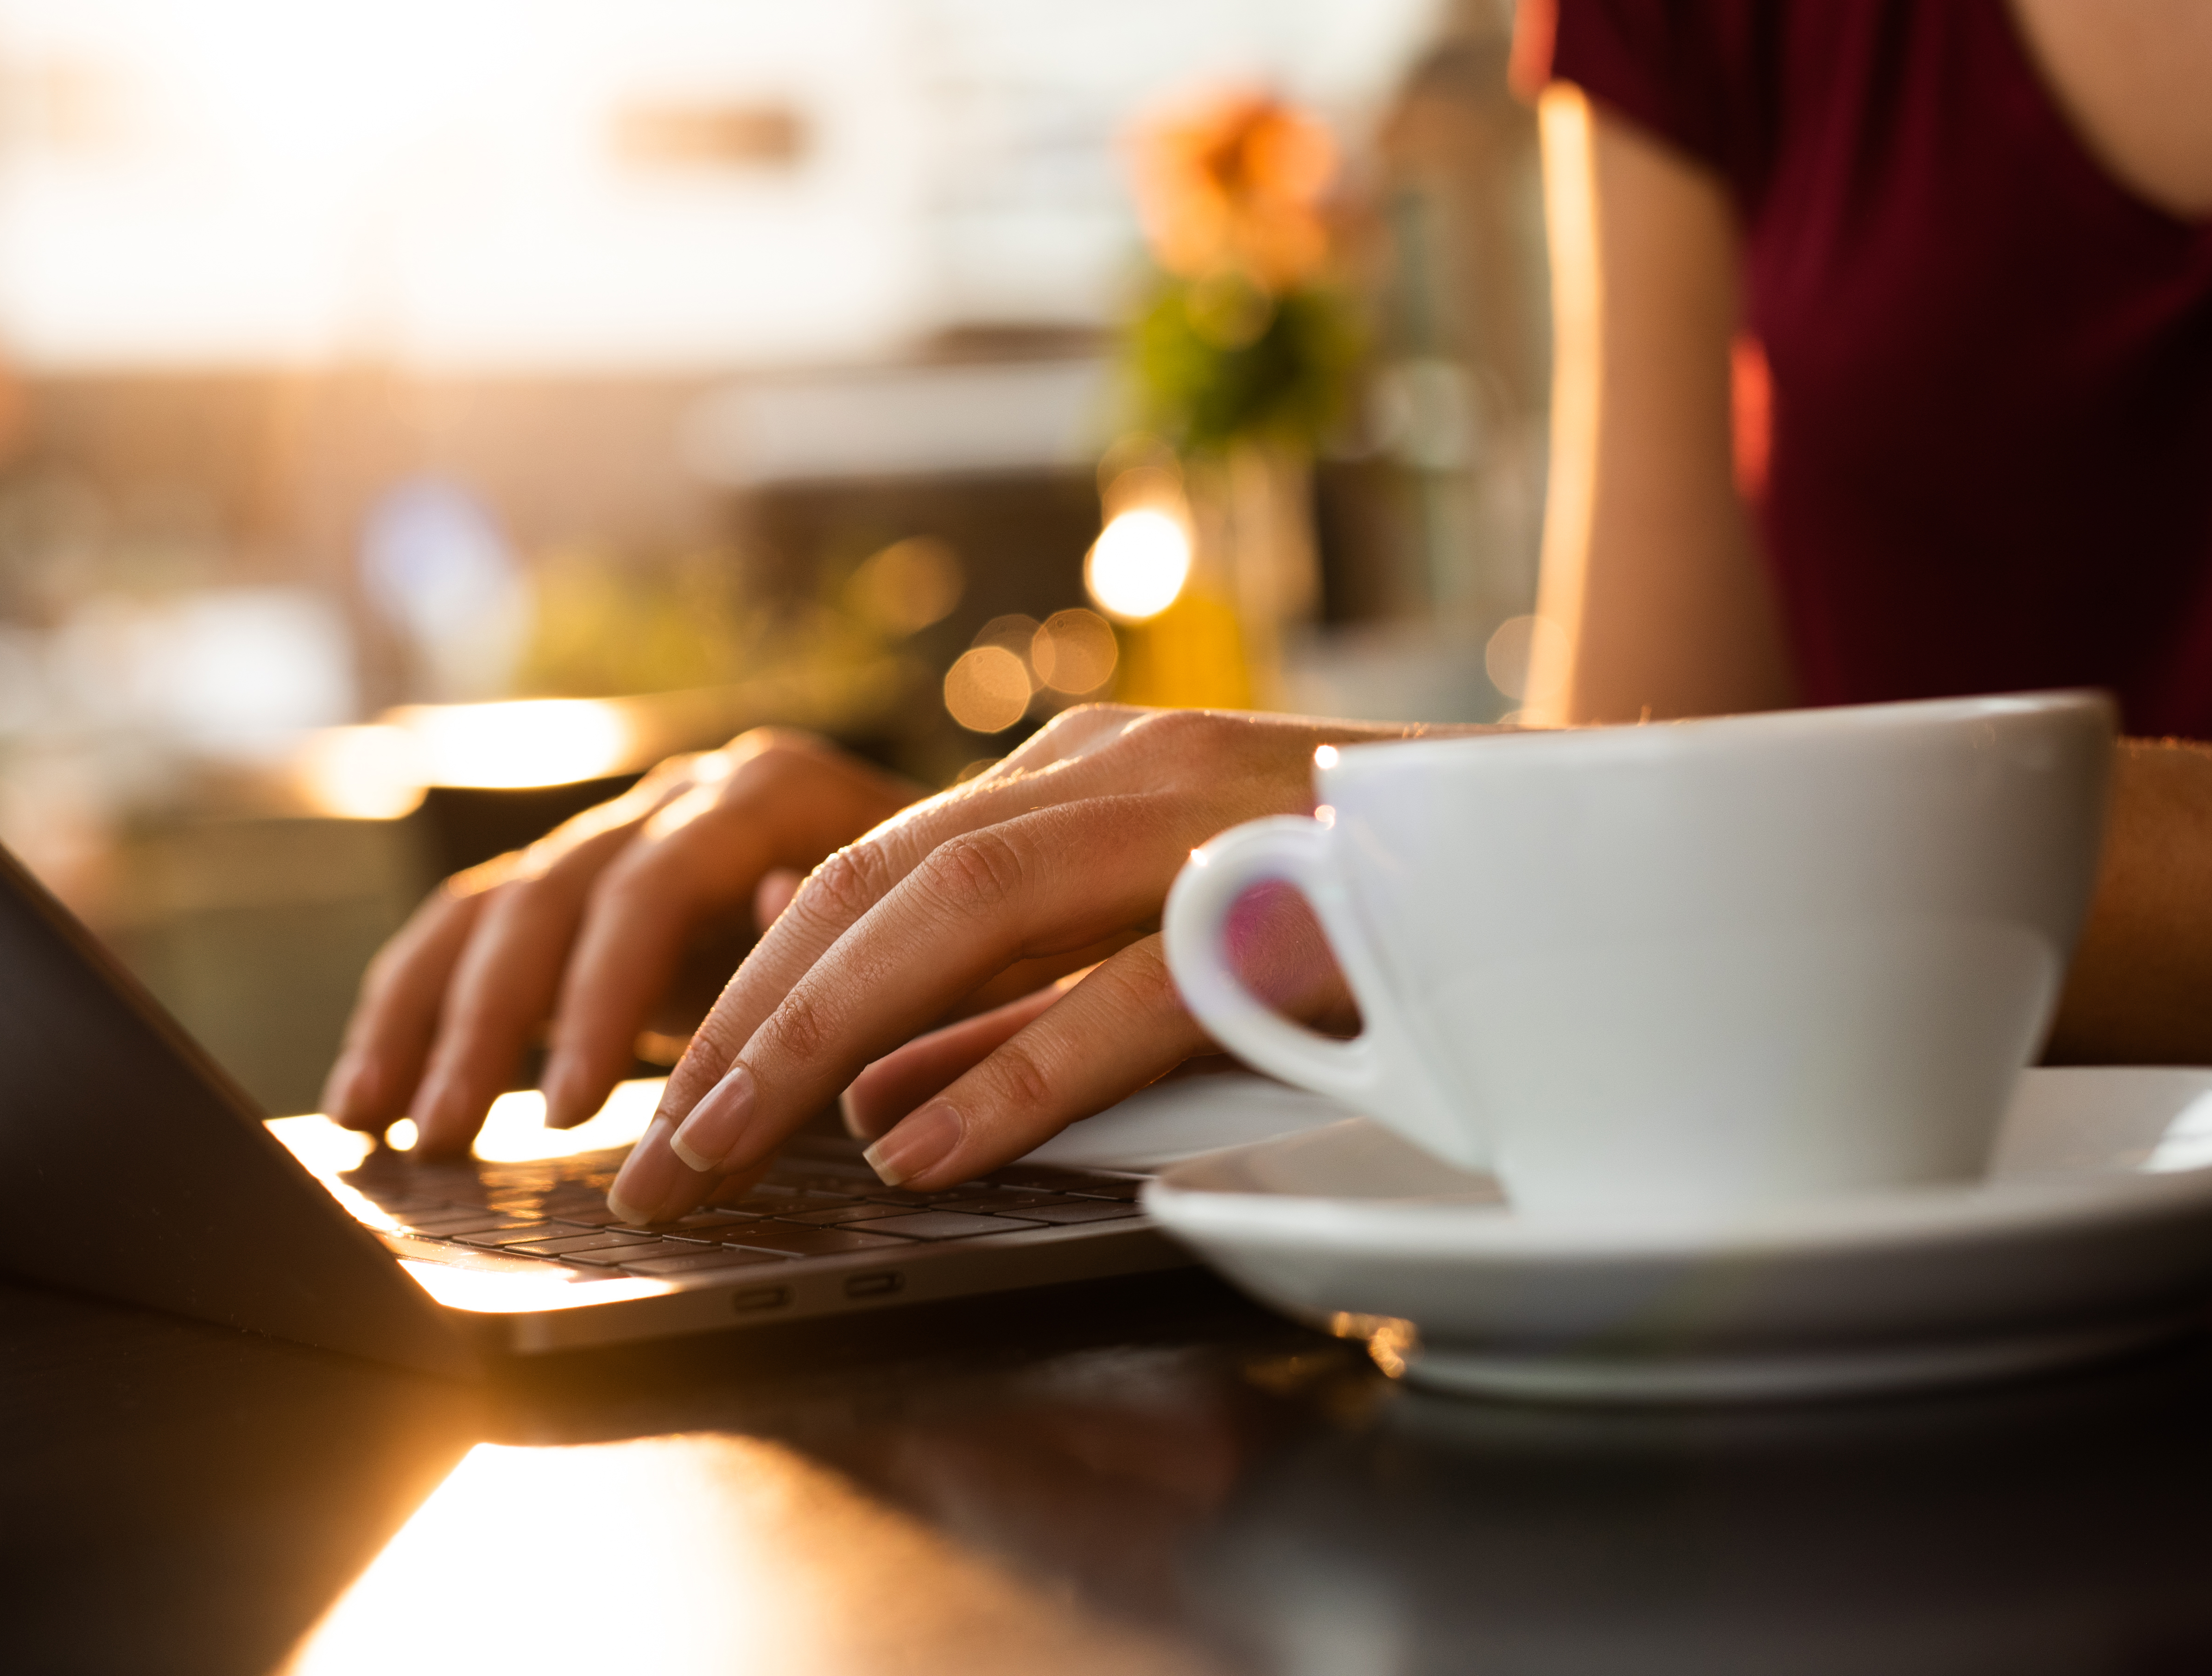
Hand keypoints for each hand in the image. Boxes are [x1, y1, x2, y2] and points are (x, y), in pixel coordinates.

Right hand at [322, 728, 920, 1152]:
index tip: (581, 1109)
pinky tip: (373, 1096)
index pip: (656, 884)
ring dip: (434, 1022)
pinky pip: (476, 933)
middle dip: (499, 1025)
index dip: (608, 998)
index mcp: (774, 791)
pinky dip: (420, 1010)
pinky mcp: (591, 888)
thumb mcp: (952, 940)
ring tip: (392, 1128)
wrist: (983, 870)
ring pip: (495, 908)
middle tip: (460, 1137)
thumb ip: (865, 936)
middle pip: (556, 894)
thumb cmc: (978, 922)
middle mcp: (687, 795)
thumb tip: (768, 913)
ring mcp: (630, 833)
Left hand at [606, 705, 1416, 1224]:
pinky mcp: (1284, 897)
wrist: (1553, 851)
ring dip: (823, 1039)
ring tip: (730, 1146)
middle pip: (874, 889)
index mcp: (1071, 780)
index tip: (668, 1106)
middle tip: (658, 1159)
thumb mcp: (1141, 939)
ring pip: (959, 911)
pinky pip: (1122, 984)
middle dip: (741, 1027)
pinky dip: (1014, 1067)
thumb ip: (1011, 1000)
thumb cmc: (1342, 906)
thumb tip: (863, 1093)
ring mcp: (1197, 818)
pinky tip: (927, 1146)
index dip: (744, 990)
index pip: (861, 875)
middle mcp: (1113, 774)